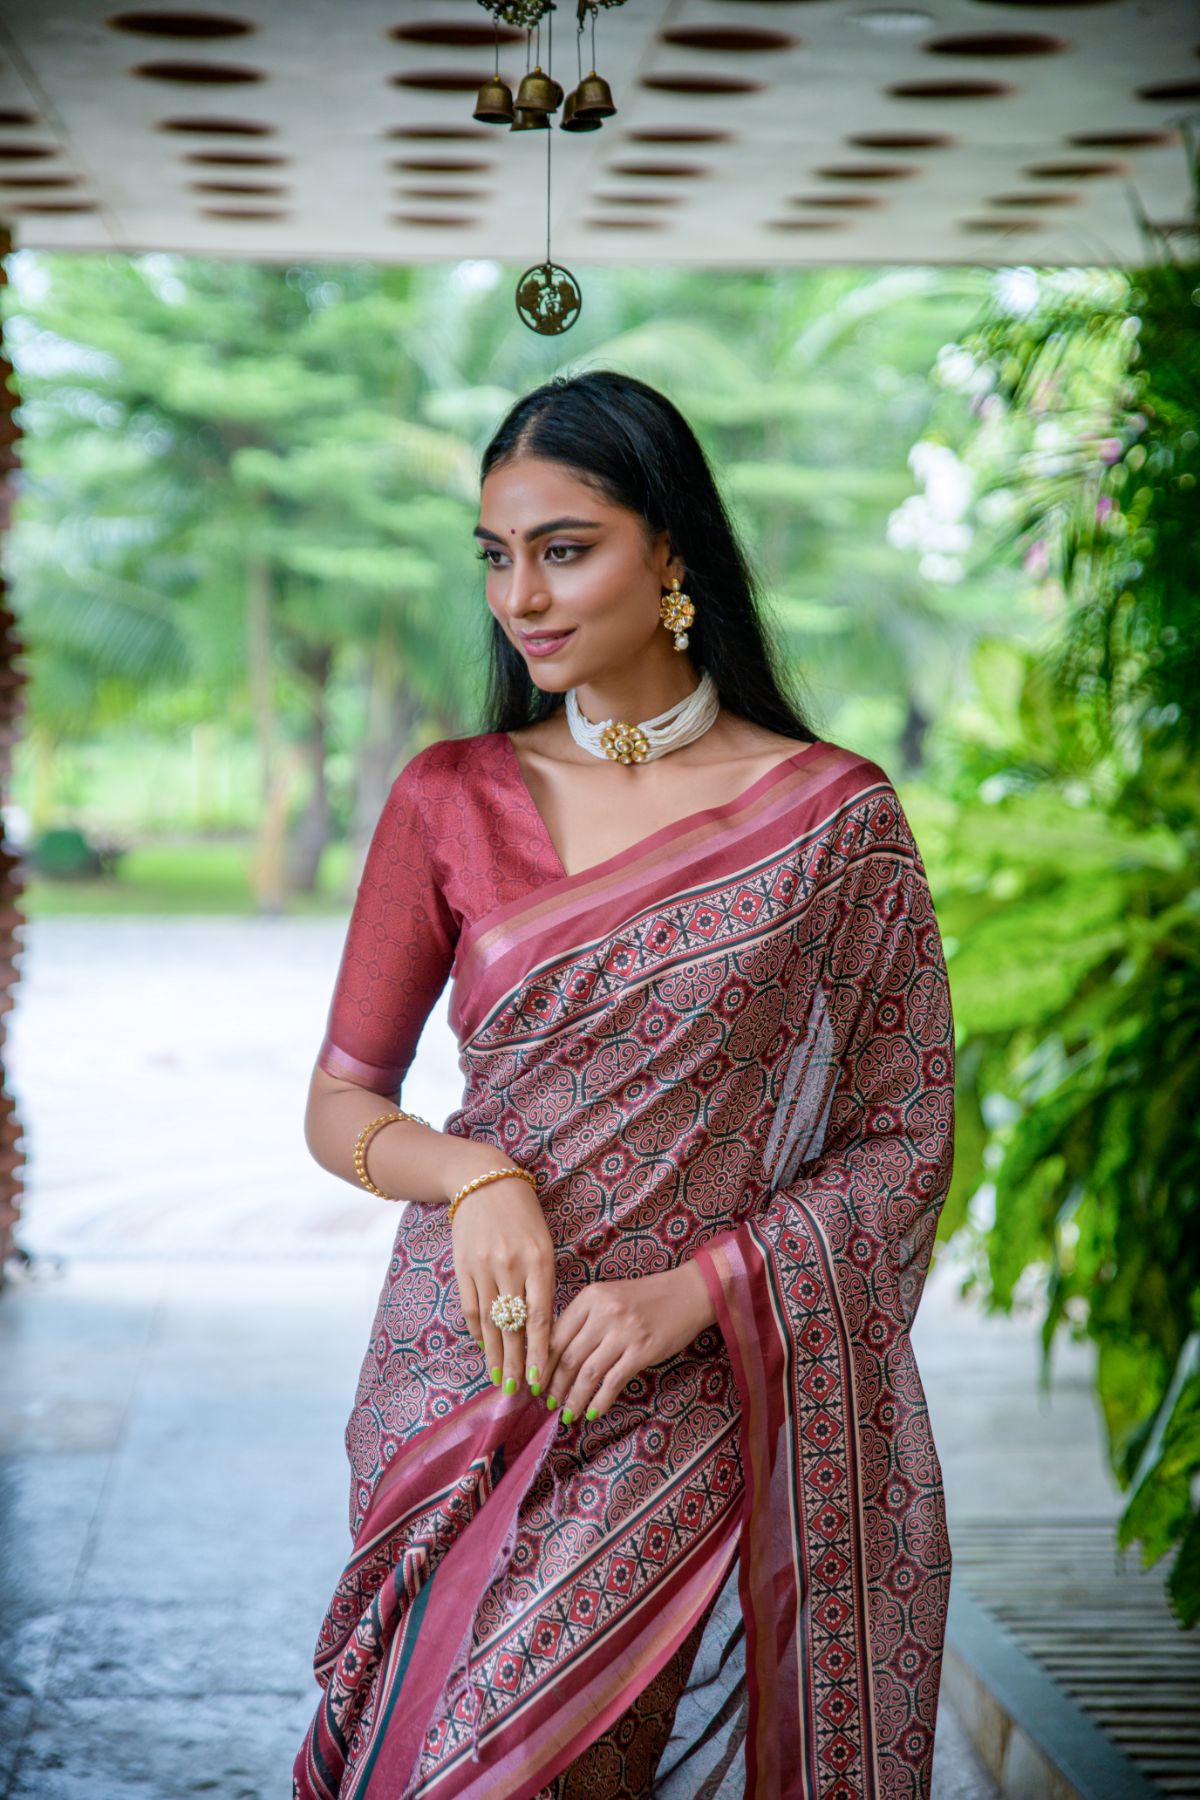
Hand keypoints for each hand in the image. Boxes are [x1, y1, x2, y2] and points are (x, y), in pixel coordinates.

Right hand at [451, 1174, 555, 1399]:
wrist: (483, 1181)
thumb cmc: (523, 1215)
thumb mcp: (543, 1243)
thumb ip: (543, 1282)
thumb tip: (543, 1328)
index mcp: (539, 1261)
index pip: (540, 1317)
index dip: (540, 1352)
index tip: (541, 1379)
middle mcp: (511, 1267)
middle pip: (514, 1326)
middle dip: (517, 1362)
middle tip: (519, 1391)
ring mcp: (483, 1268)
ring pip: (490, 1323)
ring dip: (495, 1355)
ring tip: (500, 1379)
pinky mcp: (462, 1267)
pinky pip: (471, 1308)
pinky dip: (478, 1332)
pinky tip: (485, 1349)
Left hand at [538, 1262, 716, 1423]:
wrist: (686, 1293)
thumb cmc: (644, 1298)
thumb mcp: (608, 1297)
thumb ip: (583, 1319)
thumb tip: (554, 1355)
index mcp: (590, 1297)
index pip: (555, 1334)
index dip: (541, 1362)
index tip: (532, 1381)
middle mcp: (604, 1313)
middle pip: (568, 1356)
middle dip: (553, 1385)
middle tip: (546, 1403)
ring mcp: (624, 1332)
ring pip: (588, 1373)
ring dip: (573, 1397)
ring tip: (566, 1413)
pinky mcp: (642, 1351)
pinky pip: (613, 1381)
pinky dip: (599, 1401)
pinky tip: (592, 1413)